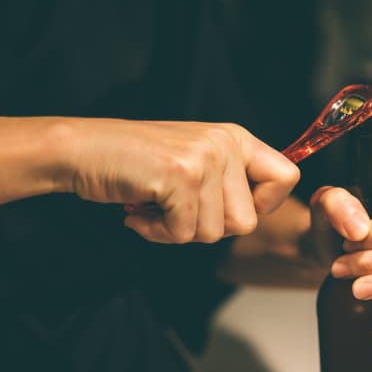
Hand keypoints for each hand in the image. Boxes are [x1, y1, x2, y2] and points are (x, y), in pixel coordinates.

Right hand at [62, 119, 299, 242]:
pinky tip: (139, 211)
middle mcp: (226, 143)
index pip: (287, 177)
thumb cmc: (136, 163)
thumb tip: (254, 216)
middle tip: (175, 209)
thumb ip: (228, 183)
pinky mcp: (181, 176)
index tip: (226, 206)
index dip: (264, 205)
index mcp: (235, 138)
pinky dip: (157, 233)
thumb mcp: (194, 161)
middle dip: (207, 228)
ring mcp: (205, 158)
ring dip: (178, 231)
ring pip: (214, 232)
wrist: (83, 150)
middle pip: (246, 222)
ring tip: (154, 206)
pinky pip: (183, 233)